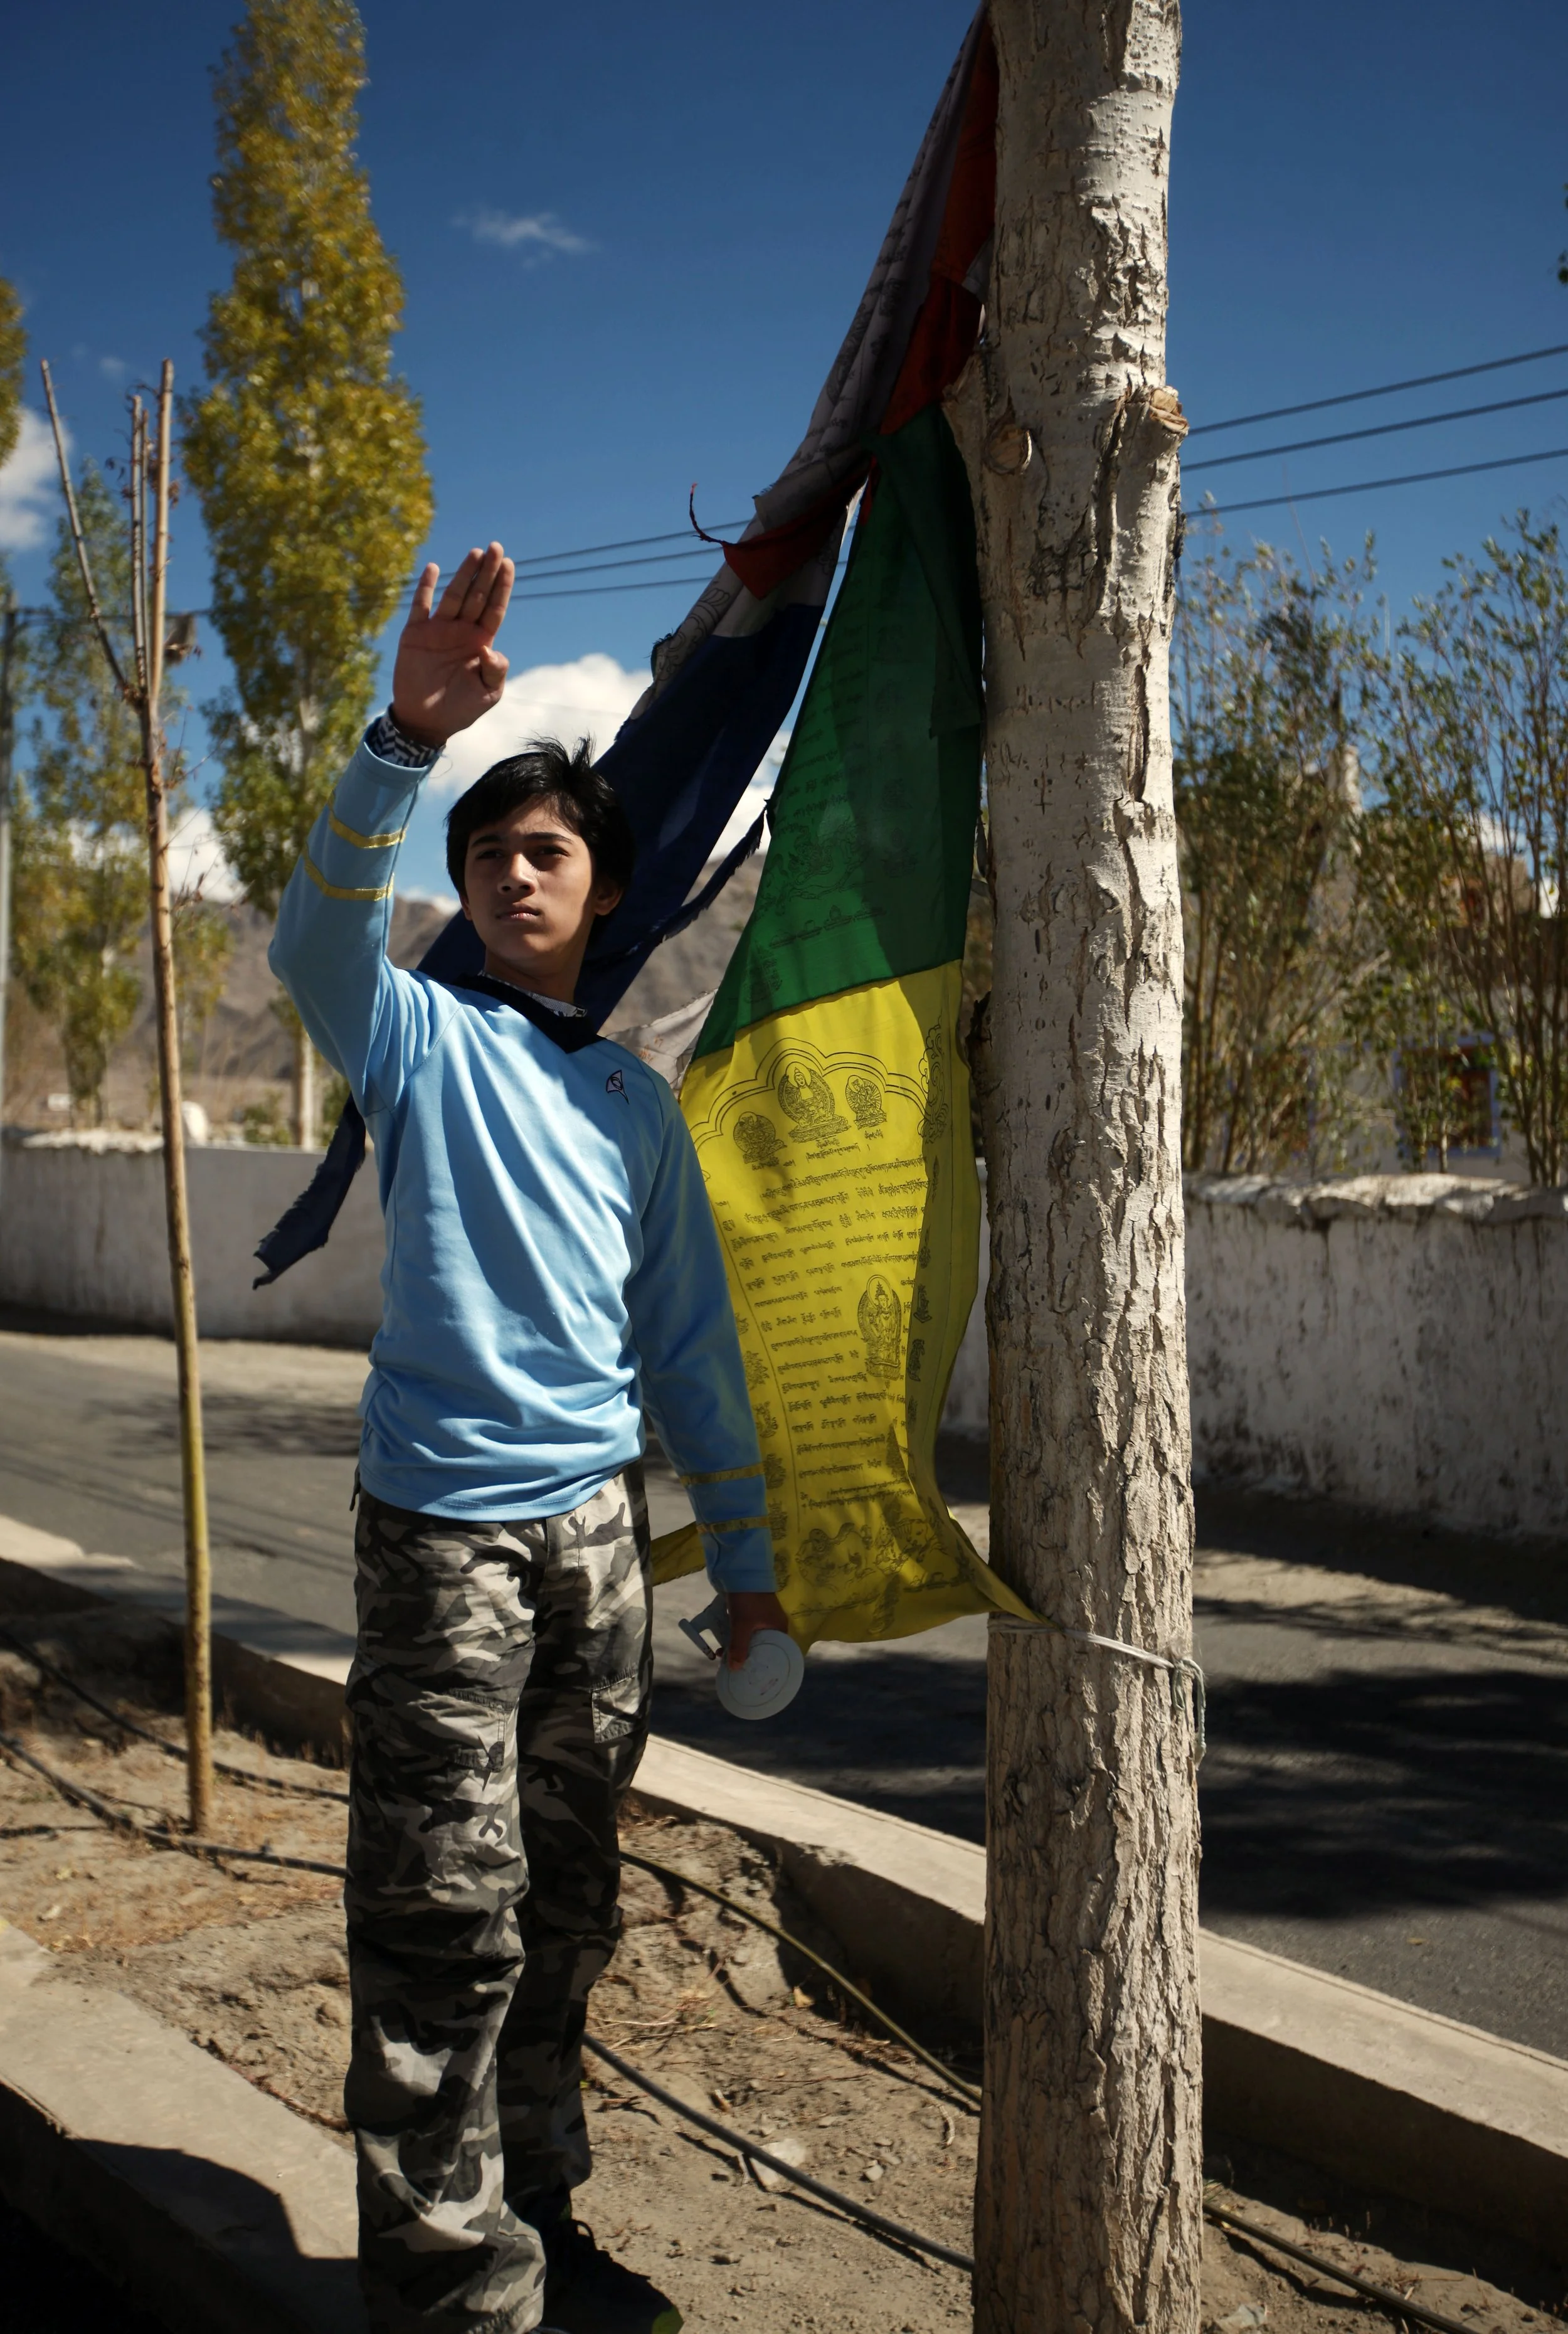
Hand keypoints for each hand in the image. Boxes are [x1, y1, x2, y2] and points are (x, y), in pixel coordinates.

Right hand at [390, 543, 514, 747]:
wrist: (426, 722)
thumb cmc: (461, 709)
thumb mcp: (487, 694)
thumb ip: (495, 671)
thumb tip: (490, 650)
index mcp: (481, 642)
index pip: (495, 608)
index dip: (502, 587)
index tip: (509, 564)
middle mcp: (462, 631)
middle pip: (478, 595)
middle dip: (487, 572)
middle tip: (497, 548)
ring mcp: (439, 630)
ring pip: (454, 595)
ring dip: (464, 574)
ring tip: (476, 553)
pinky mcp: (415, 634)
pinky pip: (421, 606)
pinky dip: (425, 587)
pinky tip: (433, 569)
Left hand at [726, 1591, 789, 1669]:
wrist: (741, 1571)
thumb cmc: (747, 1600)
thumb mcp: (741, 1625)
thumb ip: (738, 1647)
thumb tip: (734, 1669)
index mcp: (779, 1629)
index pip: (776, 1654)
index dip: (763, 1664)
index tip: (749, 1672)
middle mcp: (775, 1625)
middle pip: (763, 1647)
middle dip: (746, 1657)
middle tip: (731, 1665)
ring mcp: (764, 1618)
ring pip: (753, 1639)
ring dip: (739, 1647)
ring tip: (722, 1654)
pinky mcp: (754, 1613)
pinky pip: (748, 1631)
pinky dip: (738, 1637)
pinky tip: (725, 1642)